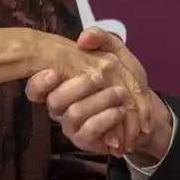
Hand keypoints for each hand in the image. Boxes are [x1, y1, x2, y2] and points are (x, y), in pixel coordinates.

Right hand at [26, 28, 172, 161]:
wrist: (143, 108)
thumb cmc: (124, 78)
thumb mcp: (116, 52)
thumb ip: (101, 39)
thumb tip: (83, 38)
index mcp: (60, 84)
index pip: (35, 88)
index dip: (39, 83)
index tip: (54, 73)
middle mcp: (60, 106)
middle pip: (55, 101)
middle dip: (78, 87)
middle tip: (99, 77)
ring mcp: (71, 125)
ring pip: (74, 115)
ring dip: (100, 101)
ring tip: (120, 93)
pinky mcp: (85, 141)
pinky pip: (89, 132)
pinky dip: (106, 119)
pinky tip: (120, 111)